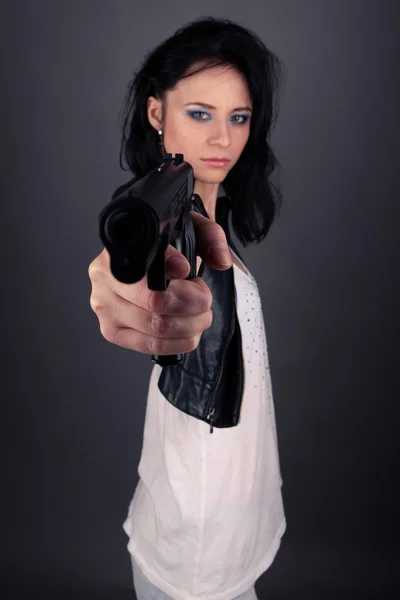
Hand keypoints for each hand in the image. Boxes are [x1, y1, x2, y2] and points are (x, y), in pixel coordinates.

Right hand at [88, 211, 232, 354]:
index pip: (143, 263)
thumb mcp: (189, 228)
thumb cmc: (165, 246)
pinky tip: (188, 331)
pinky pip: (150, 345)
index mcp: (119, 247)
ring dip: (190, 325)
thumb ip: (210, 237)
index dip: (170, 269)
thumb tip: (220, 261)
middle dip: (193, 304)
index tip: (188, 270)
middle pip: (155, 302)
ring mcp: (105, 306)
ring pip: (156, 327)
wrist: (143, 260)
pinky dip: (178, 342)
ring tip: (199, 314)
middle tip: (204, 298)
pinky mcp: (112, 331)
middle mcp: (104, 277)